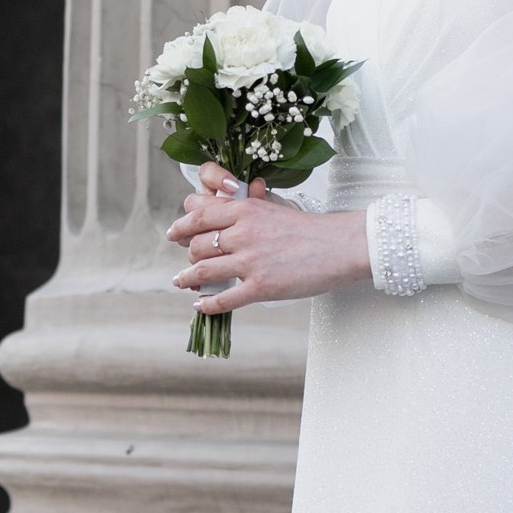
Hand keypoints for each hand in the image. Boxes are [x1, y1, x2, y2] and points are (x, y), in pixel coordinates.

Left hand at [167, 161, 371, 320]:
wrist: (339, 247)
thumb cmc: (309, 229)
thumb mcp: (274, 208)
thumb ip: (247, 210)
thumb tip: (222, 212)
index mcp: (246, 210)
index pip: (199, 215)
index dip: (181, 226)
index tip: (173, 234)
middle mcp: (244, 233)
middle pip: (197, 245)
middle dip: (189, 255)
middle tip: (188, 262)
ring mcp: (251, 262)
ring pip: (203, 271)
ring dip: (187, 279)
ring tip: (182, 283)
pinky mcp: (261, 287)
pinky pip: (224, 298)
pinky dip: (207, 303)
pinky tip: (201, 304)